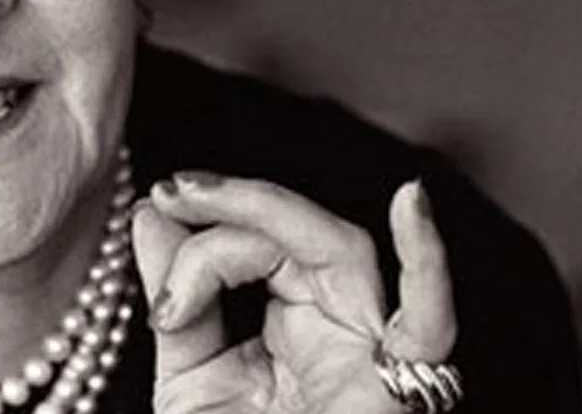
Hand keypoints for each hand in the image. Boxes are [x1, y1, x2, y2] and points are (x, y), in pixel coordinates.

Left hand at [132, 173, 454, 412]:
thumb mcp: (190, 384)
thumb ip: (180, 302)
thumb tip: (152, 216)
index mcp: (294, 336)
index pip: (258, 251)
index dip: (200, 234)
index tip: (151, 222)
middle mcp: (343, 339)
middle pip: (299, 238)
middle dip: (231, 201)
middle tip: (172, 188)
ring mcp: (375, 361)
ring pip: (339, 252)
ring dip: (262, 211)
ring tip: (194, 194)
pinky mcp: (399, 394)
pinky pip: (430, 325)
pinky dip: (428, 263)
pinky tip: (411, 203)